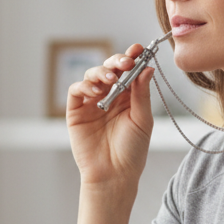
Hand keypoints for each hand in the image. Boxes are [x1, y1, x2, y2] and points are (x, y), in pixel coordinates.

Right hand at [65, 44, 154, 189]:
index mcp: (128, 97)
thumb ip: (142, 93)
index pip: (129, 71)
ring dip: (101, 72)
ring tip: (110, 78)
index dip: (133, 57)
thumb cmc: (132, 151)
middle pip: (110, 69)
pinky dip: (84, 86)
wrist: (114, 175)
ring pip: (92, 75)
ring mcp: (92, 103)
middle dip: (117, 61)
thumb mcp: (142, 120)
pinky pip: (76, 91)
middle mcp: (109, 96)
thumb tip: (147, 68)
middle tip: (125, 62)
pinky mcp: (76, 112)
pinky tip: (95, 91)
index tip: (139, 49)